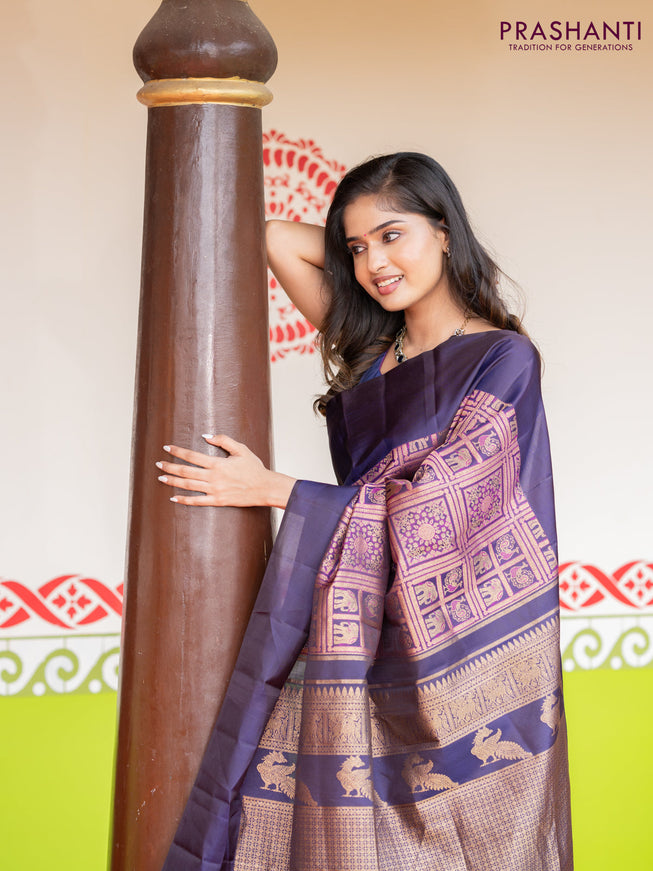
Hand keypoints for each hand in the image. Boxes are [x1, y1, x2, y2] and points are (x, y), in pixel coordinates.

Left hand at [156, 434, 295, 508]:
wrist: (264, 488)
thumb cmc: (254, 468)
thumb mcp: (241, 449)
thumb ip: (223, 440)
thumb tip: (206, 436)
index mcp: (218, 463)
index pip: (192, 456)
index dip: (178, 452)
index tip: (167, 448)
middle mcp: (213, 477)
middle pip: (186, 471)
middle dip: (170, 467)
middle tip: (158, 464)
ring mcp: (215, 490)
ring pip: (189, 486)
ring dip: (173, 482)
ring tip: (160, 478)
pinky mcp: (218, 501)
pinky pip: (197, 501)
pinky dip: (184, 500)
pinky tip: (174, 498)